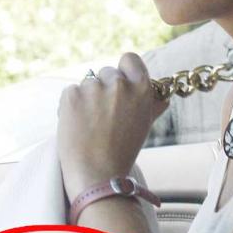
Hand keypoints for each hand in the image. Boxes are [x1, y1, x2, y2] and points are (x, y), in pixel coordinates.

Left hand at [57, 53, 168, 201]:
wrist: (98, 174)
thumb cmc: (123, 152)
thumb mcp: (143, 125)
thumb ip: (151, 106)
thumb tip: (162, 97)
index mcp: (141, 88)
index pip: (130, 59)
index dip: (124, 70)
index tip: (120, 84)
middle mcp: (119, 84)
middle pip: (107, 72)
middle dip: (104, 88)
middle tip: (103, 115)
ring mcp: (93, 88)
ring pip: (87, 83)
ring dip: (87, 98)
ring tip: (90, 124)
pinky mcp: (71, 95)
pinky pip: (70, 92)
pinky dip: (71, 106)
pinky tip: (77, 125)